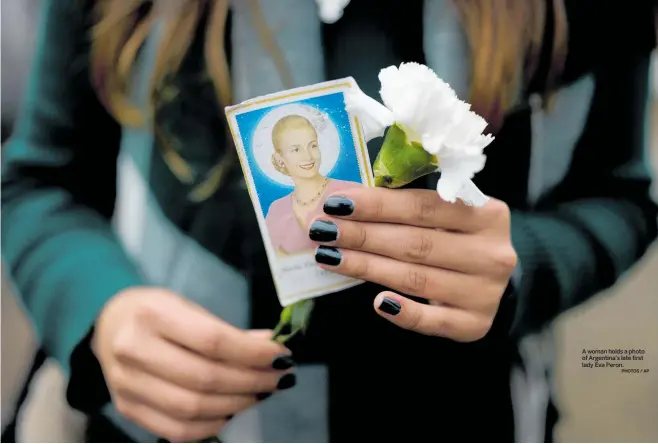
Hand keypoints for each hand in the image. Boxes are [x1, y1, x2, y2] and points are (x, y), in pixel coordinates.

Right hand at [93, 287, 294, 441]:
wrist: (109, 324)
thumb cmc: (158, 312)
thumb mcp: (190, 307)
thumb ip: (227, 331)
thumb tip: (271, 348)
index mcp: (152, 315)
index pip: (212, 341)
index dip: (253, 353)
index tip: (282, 355)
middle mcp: (134, 350)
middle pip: (205, 378)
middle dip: (252, 381)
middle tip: (279, 378)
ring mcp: (126, 384)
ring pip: (192, 408)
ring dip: (238, 404)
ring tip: (262, 393)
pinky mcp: (127, 409)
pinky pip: (177, 430)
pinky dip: (212, 425)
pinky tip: (232, 410)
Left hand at [309, 188, 516, 341]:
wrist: (489, 279)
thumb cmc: (458, 238)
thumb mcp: (448, 214)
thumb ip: (411, 206)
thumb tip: (347, 201)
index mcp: (487, 214)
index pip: (423, 207)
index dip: (376, 205)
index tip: (337, 203)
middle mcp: (491, 254)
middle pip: (415, 243)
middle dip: (362, 235)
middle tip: (323, 230)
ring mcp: (485, 292)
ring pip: (416, 279)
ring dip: (366, 267)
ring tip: (329, 257)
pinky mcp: (474, 324)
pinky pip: (432, 321)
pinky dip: (403, 312)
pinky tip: (377, 303)